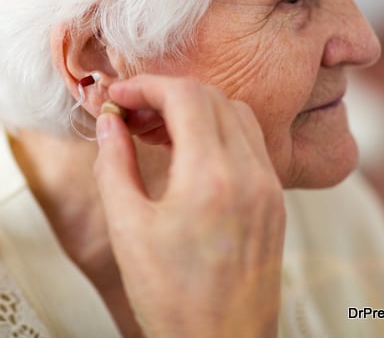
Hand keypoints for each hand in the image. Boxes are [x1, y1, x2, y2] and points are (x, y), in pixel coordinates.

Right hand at [94, 75, 284, 337]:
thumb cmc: (170, 297)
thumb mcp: (127, 228)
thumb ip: (114, 164)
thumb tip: (109, 122)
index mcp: (212, 178)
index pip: (186, 96)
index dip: (147, 86)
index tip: (118, 98)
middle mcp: (251, 174)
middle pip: (213, 97)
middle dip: (168, 93)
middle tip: (131, 112)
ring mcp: (269, 188)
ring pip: (237, 114)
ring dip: (196, 108)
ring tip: (156, 129)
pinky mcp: (275, 203)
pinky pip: (251, 144)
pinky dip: (219, 131)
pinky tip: (188, 153)